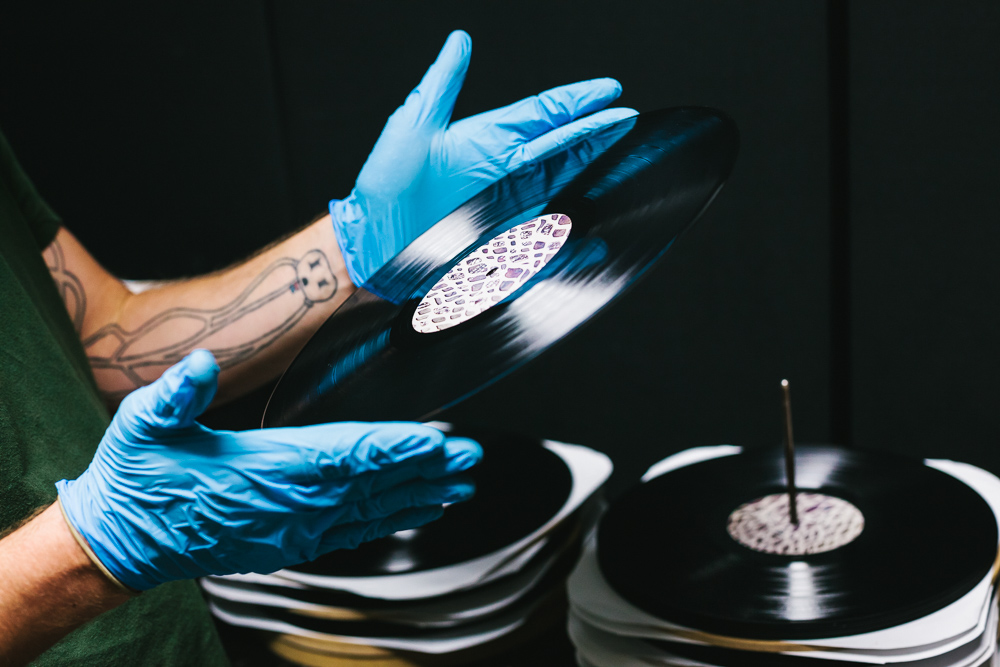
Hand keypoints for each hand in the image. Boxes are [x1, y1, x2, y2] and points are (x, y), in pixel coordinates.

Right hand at [56, 350, 480, 591]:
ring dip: (420, 494)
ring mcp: (294, 528)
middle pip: (374, 483)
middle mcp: (290, 504)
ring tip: (461, 483)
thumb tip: (200, 366)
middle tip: (471, 456)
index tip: (439, 439)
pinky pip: (353, 531)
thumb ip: (176, 394)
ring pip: (371, 510)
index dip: (395, 447)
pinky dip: (390, 520)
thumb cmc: (139, 476)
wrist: (124, 539)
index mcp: (265, 468)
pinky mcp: (291, 542)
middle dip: (426, 468)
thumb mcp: (144, 424)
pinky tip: (417, 511)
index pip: (345, 455)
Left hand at [330, 29, 638, 285]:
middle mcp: (503, 172)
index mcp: (486, 141)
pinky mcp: (503, 241)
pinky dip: (569, 242)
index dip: (577, 101)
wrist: (372, 242)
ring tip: (620, 148)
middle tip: (627, 116)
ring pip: (559, 182)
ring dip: (589, 166)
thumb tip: (458, 40)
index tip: (610, 89)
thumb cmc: (386, 186)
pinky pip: (544, 239)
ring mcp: (506, 207)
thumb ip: (442, 83)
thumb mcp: (414, 126)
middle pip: (560, 146)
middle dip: (595, 130)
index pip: (541, 114)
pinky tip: (592, 239)